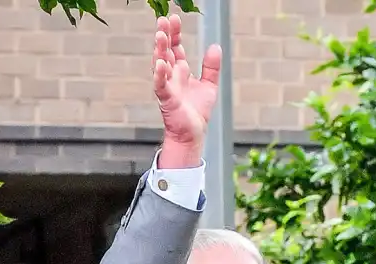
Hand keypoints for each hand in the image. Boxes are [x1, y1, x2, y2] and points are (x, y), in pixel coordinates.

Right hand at [153, 14, 219, 167]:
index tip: (175, 18)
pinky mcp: (166, 99)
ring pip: (160, 64)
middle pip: (166, 50)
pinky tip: (160, 63)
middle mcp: (172, 75)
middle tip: (164, 19)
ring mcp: (167, 86)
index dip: (175, 33)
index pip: (175, 46)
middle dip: (164, 35)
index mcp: (180, 70)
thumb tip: (216, 47)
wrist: (193, 133)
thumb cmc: (197, 112)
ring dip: (159, 50)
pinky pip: (160, 85)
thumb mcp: (209, 85)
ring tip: (160, 35)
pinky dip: (160, 74)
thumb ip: (211, 67)